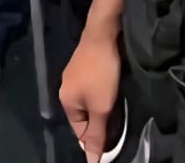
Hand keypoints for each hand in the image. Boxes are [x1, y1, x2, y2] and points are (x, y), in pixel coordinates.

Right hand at [61, 28, 121, 162]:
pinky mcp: (84, 65)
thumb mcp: (101, 108)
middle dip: (100, 123)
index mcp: (65, 101)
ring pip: (89, 101)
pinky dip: (102, 94)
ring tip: (117, 108)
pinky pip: (92, 88)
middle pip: (84, 117)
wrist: (103, 34)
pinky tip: (113, 91)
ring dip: (102, 108)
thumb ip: (97, 134)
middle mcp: (66, 89)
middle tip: (119, 124)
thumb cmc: (101, 74)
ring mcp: (74, 75)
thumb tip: (91, 161)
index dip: (96, 139)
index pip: (79, 131)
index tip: (113, 140)